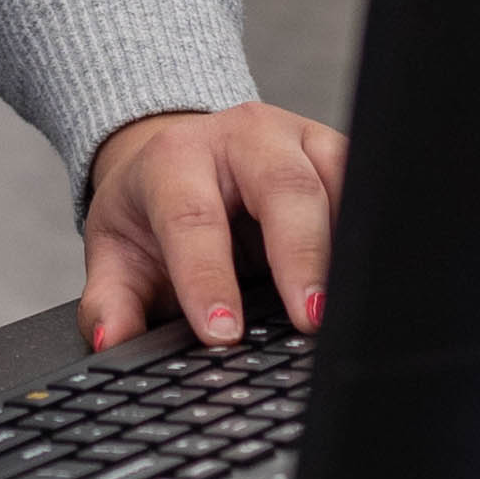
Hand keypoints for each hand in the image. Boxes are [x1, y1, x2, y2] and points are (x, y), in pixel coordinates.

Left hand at [83, 100, 345, 350]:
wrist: (183, 159)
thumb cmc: (153, 209)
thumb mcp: (117, 251)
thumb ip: (109, 302)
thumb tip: (113, 342)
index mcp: (178, 157)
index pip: (194, 217)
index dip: (208, 278)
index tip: (223, 333)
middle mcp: (243, 136)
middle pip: (283, 188)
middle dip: (301, 256)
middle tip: (311, 321)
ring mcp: (299, 138)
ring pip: (338, 180)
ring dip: (347, 246)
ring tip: (348, 308)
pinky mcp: (337, 153)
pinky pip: (365, 187)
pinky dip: (369, 234)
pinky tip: (369, 281)